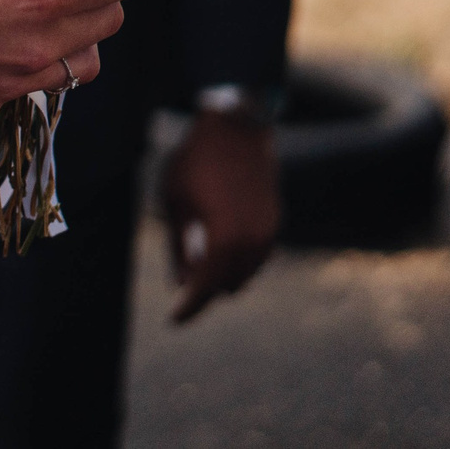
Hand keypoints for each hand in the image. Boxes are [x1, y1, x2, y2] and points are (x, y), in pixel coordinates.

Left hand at [158, 109, 279, 322]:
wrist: (236, 130)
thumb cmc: (196, 163)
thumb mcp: (175, 203)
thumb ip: (178, 246)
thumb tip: (180, 281)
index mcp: (225, 242)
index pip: (206, 288)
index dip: (189, 308)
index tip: (174, 320)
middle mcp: (253, 244)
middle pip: (228, 286)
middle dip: (206, 290)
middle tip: (183, 289)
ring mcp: (268, 234)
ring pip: (246, 273)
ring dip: (224, 276)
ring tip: (197, 267)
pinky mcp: (275, 222)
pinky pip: (257, 256)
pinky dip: (238, 260)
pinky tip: (218, 248)